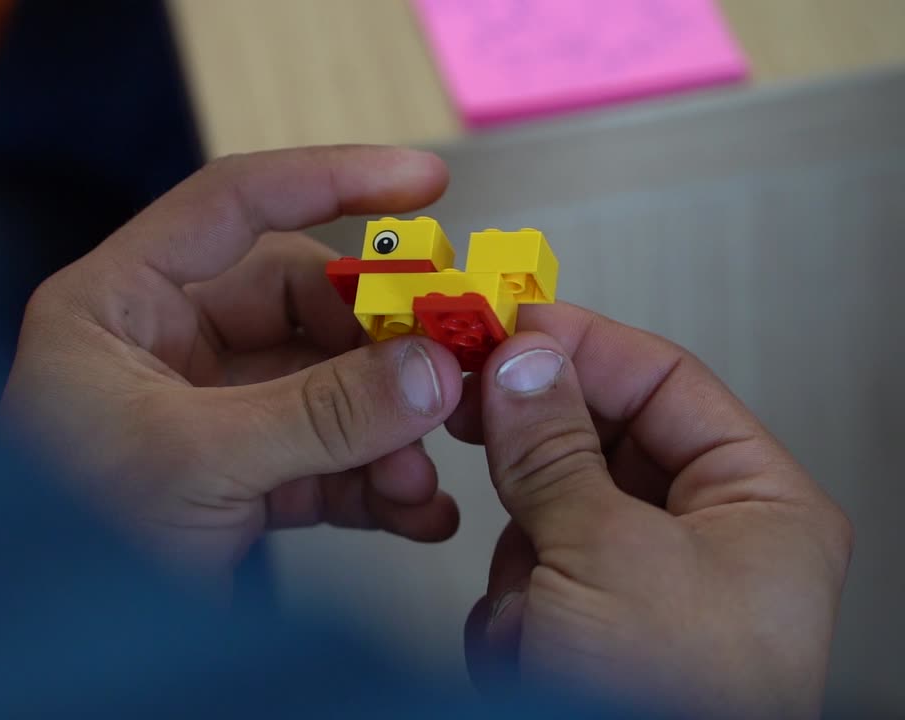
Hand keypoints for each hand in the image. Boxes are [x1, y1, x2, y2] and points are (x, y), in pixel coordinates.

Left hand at [0, 146, 464, 583]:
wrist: (48, 656)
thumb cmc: (64, 536)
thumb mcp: (194, 461)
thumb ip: (319, 413)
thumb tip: (431, 369)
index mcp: (120, 304)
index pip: (234, 205)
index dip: (332, 181)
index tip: (425, 185)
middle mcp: (163, 348)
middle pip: (300, 307)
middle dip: (377, 348)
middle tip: (445, 370)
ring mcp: (204, 413)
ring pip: (321, 388)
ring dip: (383, 429)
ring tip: (419, 476)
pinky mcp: (234, 480)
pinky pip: (320, 458)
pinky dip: (370, 483)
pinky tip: (415, 512)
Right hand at [451, 304, 851, 716]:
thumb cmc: (672, 709)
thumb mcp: (605, 554)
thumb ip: (554, 448)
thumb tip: (523, 364)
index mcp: (756, 506)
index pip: (666, 381)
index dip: (584, 344)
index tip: (510, 323)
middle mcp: (707, 540)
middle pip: (601, 442)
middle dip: (539, 459)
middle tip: (477, 412)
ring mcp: (643, 588)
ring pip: (550, 512)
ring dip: (526, 557)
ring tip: (539, 605)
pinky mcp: (591, 630)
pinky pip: (528, 577)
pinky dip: (516, 611)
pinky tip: (533, 649)